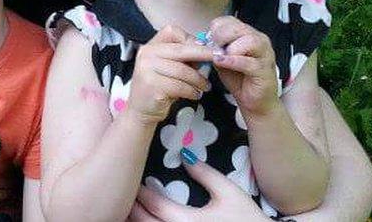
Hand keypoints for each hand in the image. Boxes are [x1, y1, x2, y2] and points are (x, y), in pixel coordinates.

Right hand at [126, 25, 214, 125]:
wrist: (141, 111)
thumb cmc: (159, 88)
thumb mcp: (167, 68)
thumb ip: (182, 58)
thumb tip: (207, 51)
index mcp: (151, 46)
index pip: (172, 32)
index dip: (191, 39)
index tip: (205, 48)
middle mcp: (146, 55)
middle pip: (181, 50)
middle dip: (203, 55)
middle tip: (218, 59)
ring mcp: (147, 70)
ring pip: (183, 71)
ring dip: (199, 80)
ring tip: (205, 86)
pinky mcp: (152, 87)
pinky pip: (180, 86)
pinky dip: (192, 91)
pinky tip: (195, 94)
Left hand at [127, 157, 269, 220]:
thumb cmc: (246, 219)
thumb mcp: (229, 192)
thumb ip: (205, 174)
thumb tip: (184, 156)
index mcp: (187, 221)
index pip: (154, 205)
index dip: (140, 192)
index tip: (133, 178)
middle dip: (132, 208)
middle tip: (124, 192)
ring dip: (138, 220)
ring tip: (132, 207)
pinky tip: (150, 220)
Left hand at [207, 17, 278, 117]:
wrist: (254, 103)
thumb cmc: (239, 80)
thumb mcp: (223, 60)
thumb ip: (215, 49)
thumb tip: (201, 41)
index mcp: (249, 35)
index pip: (231, 20)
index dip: (216, 28)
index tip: (209, 40)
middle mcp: (260, 41)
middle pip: (240, 28)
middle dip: (222, 36)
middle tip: (213, 48)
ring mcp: (265, 55)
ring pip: (250, 41)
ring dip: (231, 47)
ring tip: (219, 56)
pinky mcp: (265, 71)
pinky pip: (250, 62)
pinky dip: (233, 61)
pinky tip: (222, 62)